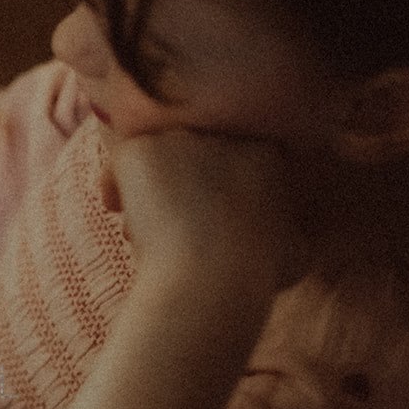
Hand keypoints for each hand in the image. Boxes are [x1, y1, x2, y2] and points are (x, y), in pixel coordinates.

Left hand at [109, 128, 310, 297]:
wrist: (211, 277)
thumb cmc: (253, 275)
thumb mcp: (293, 251)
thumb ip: (289, 230)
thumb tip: (290, 239)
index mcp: (267, 149)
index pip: (234, 148)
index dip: (215, 177)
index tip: (206, 205)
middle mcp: (224, 132)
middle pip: (194, 145)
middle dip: (181, 175)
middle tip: (170, 212)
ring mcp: (181, 136)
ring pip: (157, 149)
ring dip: (148, 181)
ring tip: (139, 220)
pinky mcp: (142, 148)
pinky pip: (120, 157)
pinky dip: (114, 181)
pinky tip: (115, 207)